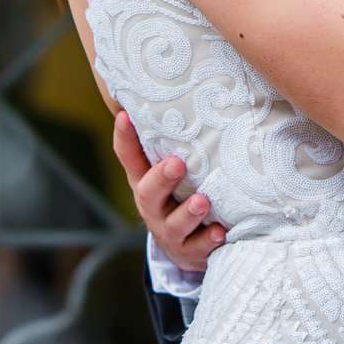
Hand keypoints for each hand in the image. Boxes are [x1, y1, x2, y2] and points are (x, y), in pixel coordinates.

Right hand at [114, 110, 223, 273]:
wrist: (186, 249)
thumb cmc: (180, 195)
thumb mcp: (169, 172)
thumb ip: (176, 143)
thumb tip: (191, 92)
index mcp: (144, 181)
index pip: (128, 158)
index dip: (125, 138)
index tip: (125, 115)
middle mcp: (152, 206)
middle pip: (148, 193)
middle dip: (161, 179)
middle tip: (177, 164)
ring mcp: (170, 231)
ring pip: (174, 225)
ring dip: (188, 213)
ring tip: (203, 201)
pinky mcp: (189, 252)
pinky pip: (198, 249)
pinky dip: (208, 240)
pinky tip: (219, 231)